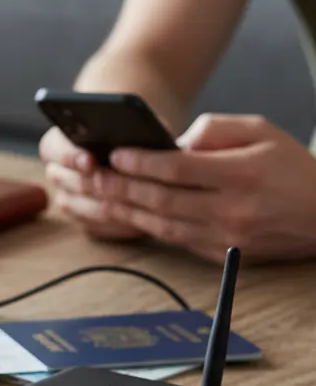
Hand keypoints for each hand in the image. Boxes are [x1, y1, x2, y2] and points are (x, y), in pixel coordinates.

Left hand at [60, 114, 315, 263]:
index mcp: (242, 174)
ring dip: (127, 211)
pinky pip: (175, 240)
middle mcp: (231, 209)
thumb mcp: (262, 131)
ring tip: (102, 195)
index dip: (142, 162)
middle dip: (122, 188)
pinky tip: (128, 214)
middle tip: (94, 176)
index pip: (179, 169)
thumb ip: (217, 130)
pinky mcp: (220, 254)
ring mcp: (225, 237)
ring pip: (163, 225)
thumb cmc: (290, 167)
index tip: (116, 154)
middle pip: (162, 200)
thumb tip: (174, 143)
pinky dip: (149, 226)